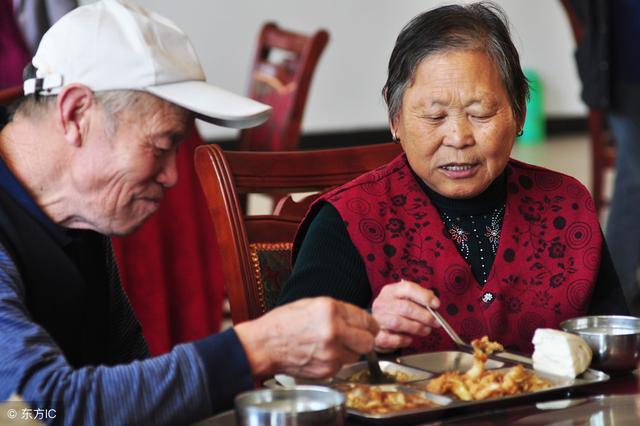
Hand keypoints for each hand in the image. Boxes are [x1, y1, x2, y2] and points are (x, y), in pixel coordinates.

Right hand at [235, 297, 377, 378]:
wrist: (264, 345)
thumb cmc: (284, 323)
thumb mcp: (312, 305)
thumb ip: (338, 311)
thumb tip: (359, 319)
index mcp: (331, 310)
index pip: (366, 320)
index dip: (369, 325)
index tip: (369, 327)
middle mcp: (334, 331)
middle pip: (369, 341)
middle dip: (364, 340)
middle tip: (356, 338)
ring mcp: (331, 352)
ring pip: (356, 355)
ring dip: (349, 351)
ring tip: (331, 345)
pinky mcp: (327, 369)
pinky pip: (342, 365)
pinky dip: (336, 361)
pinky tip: (321, 353)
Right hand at [371, 279, 440, 350]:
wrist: (375, 326)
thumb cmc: (395, 312)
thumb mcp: (404, 299)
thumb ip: (419, 298)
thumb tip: (434, 303)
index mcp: (391, 291)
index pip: (408, 288)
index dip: (424, 296)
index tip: (436, 305)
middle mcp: (382, 303)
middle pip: (405, 307)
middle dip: (424, 315)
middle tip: (435, 322)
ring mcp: (378, 319)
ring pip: (398, 322)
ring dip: (417, 327)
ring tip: (426, 330)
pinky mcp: (377, 335)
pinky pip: (392, 338)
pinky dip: (404, 340)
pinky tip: (410, 339)